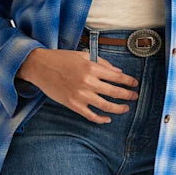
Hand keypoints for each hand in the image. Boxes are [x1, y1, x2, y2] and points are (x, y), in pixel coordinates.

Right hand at [16, 49, 138, 121]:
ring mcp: (81, 95)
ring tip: (125, 108)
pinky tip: (107, 118)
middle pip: (115, 92)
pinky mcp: (73, 104)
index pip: (117, 76)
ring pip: (106, 106)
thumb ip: (102, 63)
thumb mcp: (83, 55)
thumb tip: (118, 71)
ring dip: (119, 108)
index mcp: (92, 67)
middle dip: (128, 95)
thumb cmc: (61, 59)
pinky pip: (91, 115)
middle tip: (134, 96)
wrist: (40, 66)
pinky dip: (101, 119)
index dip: (129, 81)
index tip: (135, 84)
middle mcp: (88, 82)